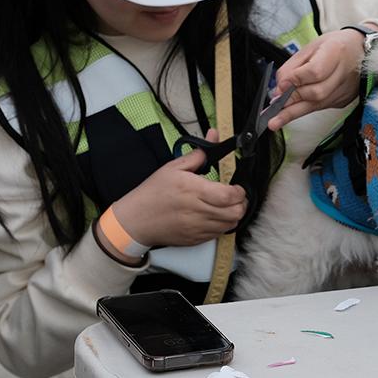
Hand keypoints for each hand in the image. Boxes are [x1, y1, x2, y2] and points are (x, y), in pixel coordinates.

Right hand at [108, 129, 247, 250]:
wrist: (135, 221)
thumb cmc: (153, 193)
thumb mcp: (172, 168)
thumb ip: (196, 155)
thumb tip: (213, 138)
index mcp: (193, 191)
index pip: (228, 196)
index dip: (239, 191)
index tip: (237, 187)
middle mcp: (197, 211)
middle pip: (235, 212)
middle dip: (241, 203)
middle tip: (236, 196)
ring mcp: (197, 228)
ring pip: (230, 225)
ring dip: (234, 214)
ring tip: (227, 206)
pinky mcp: (195, 239)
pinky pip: (218, 234)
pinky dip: (223, 225)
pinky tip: (216, 216)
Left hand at [267, 28, 369, 129]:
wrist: (361, 51)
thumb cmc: (334, 46)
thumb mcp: (310, 48)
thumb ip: (292, 67)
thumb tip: (279, 88)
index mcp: (335, 52)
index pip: (315, 72)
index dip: (296, 81)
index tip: (280, 87)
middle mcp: (343, 73)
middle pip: (317, 93)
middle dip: (292, 101)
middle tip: (273, 107)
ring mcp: (346, 90)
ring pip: (317, 106)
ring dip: (293, 113)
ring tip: (274, 121)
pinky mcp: (344, 100)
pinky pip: (320, 107)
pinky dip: (304, 109)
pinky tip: (291, 111)